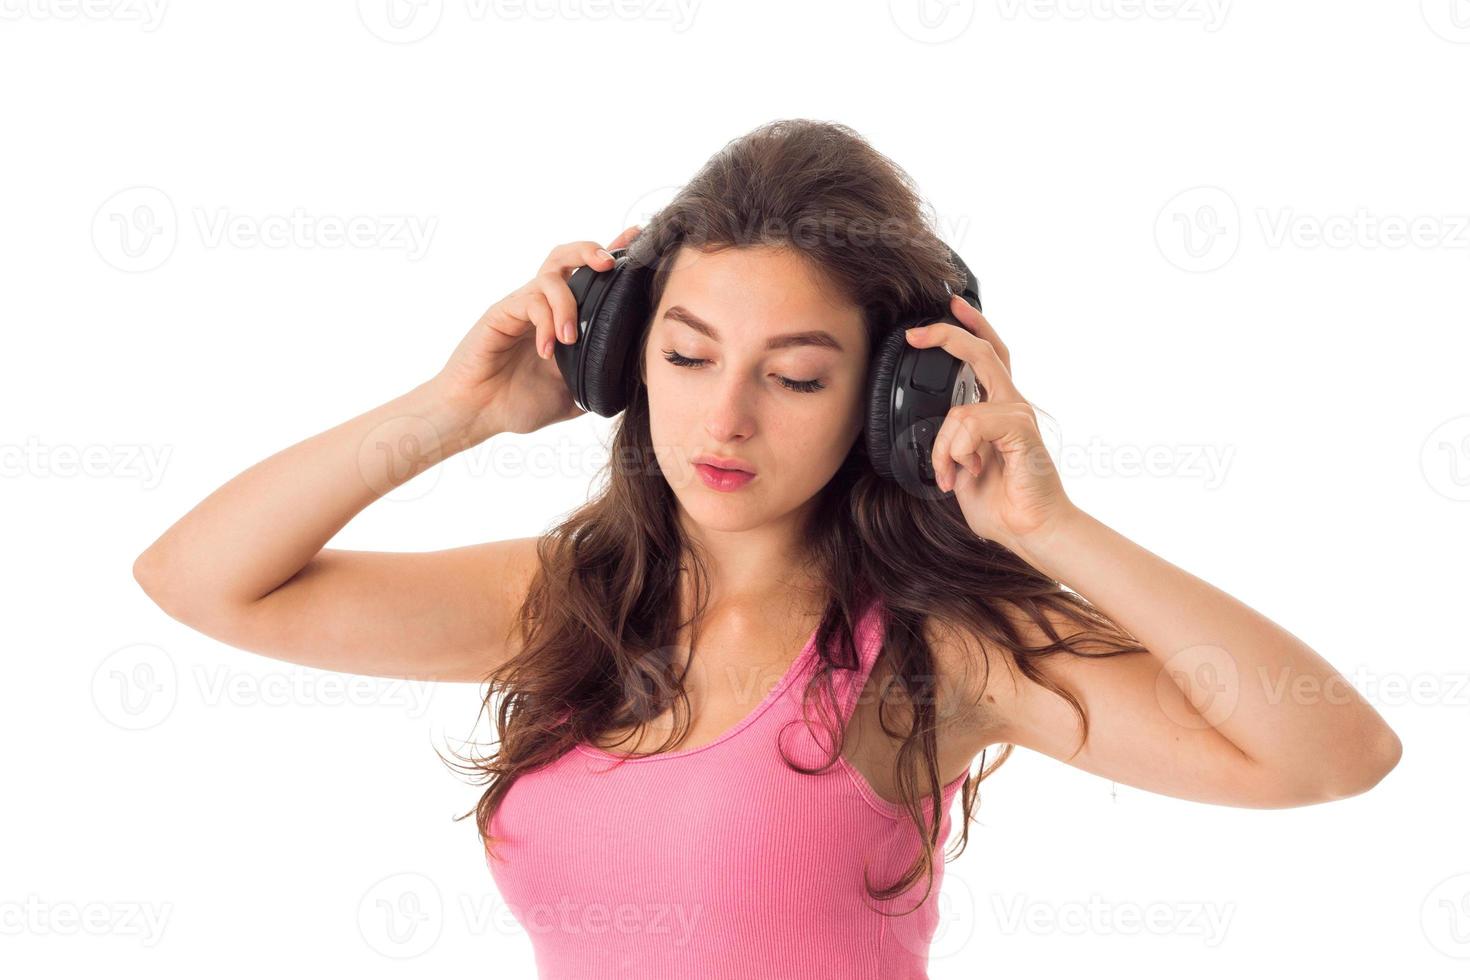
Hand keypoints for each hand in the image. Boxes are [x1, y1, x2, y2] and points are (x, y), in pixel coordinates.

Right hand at [433, 225, 641, 437]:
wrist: (477, 414)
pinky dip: (545, 322)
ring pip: (550, 276)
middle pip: (565, 256)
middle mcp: (541, 305)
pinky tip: (548, 350)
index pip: (588, 277)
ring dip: (568, 305)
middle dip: (590, 251)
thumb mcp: (572, 396)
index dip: (611, 254)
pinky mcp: (501, 312)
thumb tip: (634, 383)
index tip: (636, 237)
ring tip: (570, 340)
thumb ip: (597, 383)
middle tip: (610, 264)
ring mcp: (521, 306)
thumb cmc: (518, 402)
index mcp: (561, 318)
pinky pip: (530, 301)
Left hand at [903, 295, 1075, 549]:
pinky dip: (958, 452)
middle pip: (985, 352)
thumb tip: (932, 436)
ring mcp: (1018, 417)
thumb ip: (950, 444)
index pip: (988, 356)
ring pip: (960, 411)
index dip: (968, 330)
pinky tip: (968, 471)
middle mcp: (1011, 406)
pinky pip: (972, 426)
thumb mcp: (961, 468)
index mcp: (998, 410)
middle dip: (951, 334)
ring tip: (953, 475)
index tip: (946, 311)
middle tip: (919, 333)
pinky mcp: (1021, 432)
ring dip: (943, 449)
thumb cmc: (1003, 504)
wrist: (1033, 531)